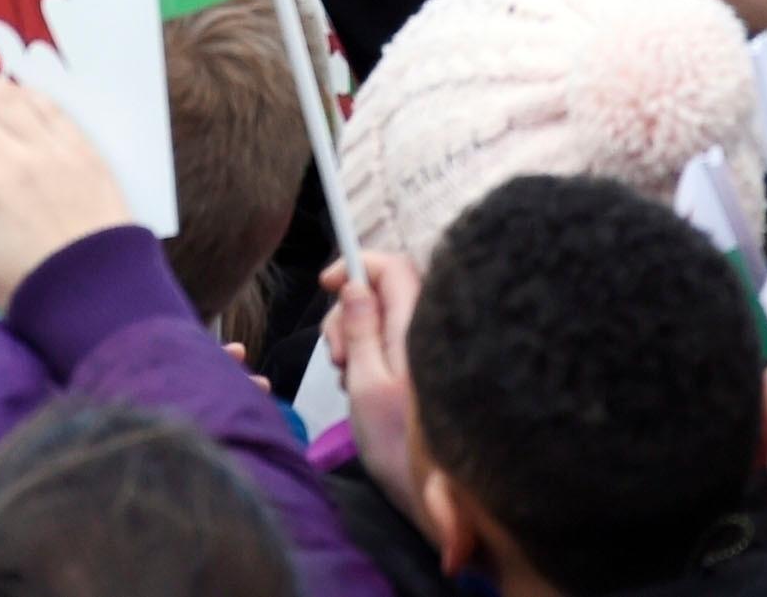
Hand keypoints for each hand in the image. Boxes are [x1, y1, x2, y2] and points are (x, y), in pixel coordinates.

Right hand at [321, 253, 428, 532]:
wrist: (438, 501)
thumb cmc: (401, 448)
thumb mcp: (365, 385)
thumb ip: (360, 330)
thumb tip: (355, 284)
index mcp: (415, 330)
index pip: (392, 267)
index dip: (357, 265)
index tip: (328, 285)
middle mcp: (426, 334)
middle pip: (382, 292)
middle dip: (347, 312)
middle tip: (336, 356)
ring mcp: (424, 355)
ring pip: (381, 319)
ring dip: (353, 339)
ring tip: (346, 378)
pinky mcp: (420, 374)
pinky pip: (389, 345)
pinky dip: (367, 357)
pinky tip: (360, 387)